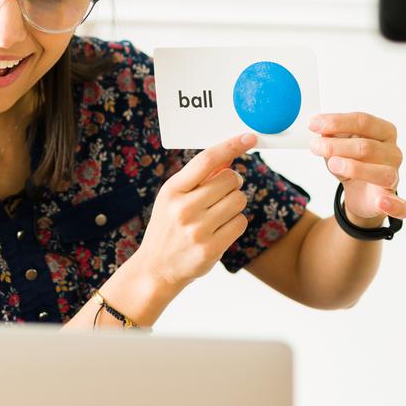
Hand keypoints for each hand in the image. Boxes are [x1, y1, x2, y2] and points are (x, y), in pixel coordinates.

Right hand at [134, 132, 257, 294]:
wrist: (156, 268)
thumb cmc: (169, 227)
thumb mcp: (173, 198)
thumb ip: (198, 179)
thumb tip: (229, 157)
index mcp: (172, 190)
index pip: (206, 160)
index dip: (231, 146)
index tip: (250, 137)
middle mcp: (183, 208)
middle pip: (230, 179)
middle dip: (233, 184)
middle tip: (224, 193)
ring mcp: (197, 229)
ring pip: (239, 200)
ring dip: (235, 205)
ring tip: (218, 215)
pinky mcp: (210, 248)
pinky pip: (240, 222)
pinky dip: (236, 223)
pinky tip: (220, 230)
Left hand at [309, 113, 405, 226]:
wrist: (361, 193)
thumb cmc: (353, 162)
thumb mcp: (339, 147)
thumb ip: (332, 137)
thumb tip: (321, 131)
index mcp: (384, 132)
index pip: (363, 121)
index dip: (337, 122)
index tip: (313, 124)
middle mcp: (393, 152)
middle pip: (367, 146)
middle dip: (337, 145)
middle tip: (315, 146)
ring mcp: (395, 176)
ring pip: (381, 172)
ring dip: (355, 168)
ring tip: (333, 164)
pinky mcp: (392, 200)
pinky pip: (401, 206)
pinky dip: (394, 205)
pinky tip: (382, 203)